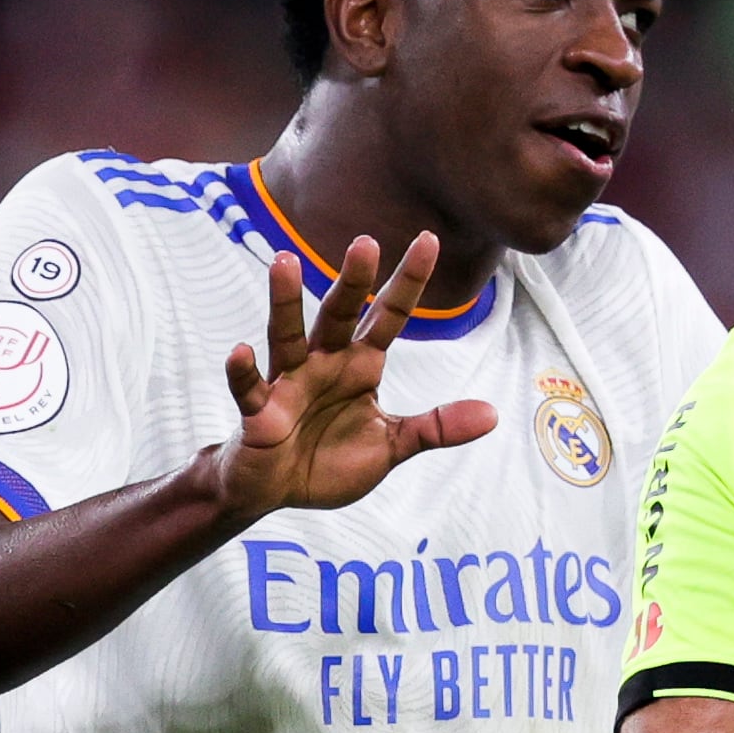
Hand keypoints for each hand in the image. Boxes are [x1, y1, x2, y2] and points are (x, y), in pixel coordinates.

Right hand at [211, 234, 497, 522]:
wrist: (278, 492)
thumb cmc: (330, 459)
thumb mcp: (392, 444)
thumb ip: (436, 427)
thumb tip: (493, 414)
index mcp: (360, 367)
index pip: (389, 317)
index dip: (408, 282)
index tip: (429, 240)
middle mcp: (324, 364)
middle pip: (339, 315)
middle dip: (353, 282)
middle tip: (365, 242)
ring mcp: (289, 385)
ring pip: (287, 336)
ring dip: (285, 302)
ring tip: (283, 262)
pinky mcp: (259, 413)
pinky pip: (249, 388)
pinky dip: (243, 371)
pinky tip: (240, 350)